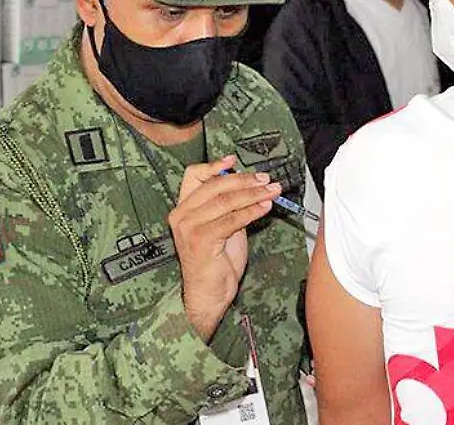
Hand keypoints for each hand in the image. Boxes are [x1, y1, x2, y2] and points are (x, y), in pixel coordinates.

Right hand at [169, 155, 279, 341]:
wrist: (209, 294)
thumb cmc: (216, 261)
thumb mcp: (221, 226)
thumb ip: (228, 205)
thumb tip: (249, 184)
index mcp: (183, 208)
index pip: (192, 176)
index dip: (214, 165)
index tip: (234, 160)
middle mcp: (181, 215)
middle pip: (215, 185)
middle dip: (245, 180)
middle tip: (266, 180)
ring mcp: (189, 227)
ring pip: (225, 200)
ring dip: (253, 194)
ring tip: (272, 192)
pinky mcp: (201, 240)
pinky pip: (231, 219)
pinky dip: (251, 211)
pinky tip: (265, 208)